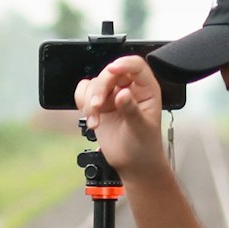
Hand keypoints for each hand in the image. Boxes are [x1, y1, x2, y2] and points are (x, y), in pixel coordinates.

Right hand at [74, 55, 165, 179]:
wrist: (133, 164)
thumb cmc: (145, 147)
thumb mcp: (141, 129)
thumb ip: (132, 110)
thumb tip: (122, 94)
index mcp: (146, 89)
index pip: (135, 66)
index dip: (123, 64)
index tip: (112, 71)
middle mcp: (129, 88)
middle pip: (109, 73)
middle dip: (99, 89)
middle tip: (96, 106)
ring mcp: (112, 95)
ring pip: (94, 83)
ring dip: (89, 101)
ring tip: (95, 121)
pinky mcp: (99, 104)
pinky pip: (84, 92)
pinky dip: (82, 104)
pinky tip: (92, 119)